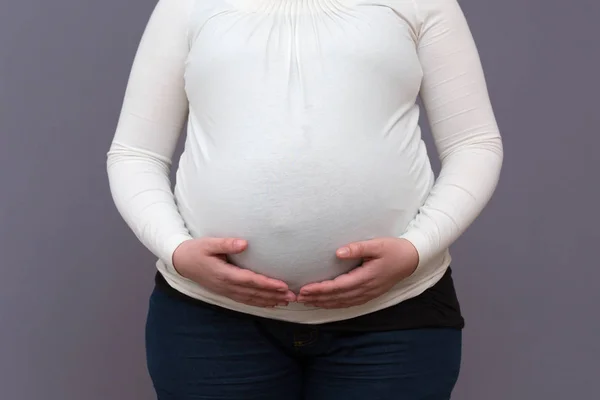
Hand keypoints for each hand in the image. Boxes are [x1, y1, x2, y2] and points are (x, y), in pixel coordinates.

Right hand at [172, 238, 295, 306]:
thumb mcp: (209, 243)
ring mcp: (226, 291)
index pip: (251, 280)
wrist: (181, 262)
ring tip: (286, 302)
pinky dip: (259, 303)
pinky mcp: (226, 292)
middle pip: (255, 293)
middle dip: (274, 295)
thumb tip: (244, 243)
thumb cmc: (196, 250)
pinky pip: (245, 300)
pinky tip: (270, 303)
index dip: (268, 284)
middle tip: (293, 297)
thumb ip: (226, 244)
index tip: (283, 286)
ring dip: (270, 301)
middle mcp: (227, 286)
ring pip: (252, 299)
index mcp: (224, 274)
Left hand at [296, 238, 418, 308]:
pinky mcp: (369, 294)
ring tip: (306, 302)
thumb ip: (357, 248)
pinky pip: (348, 303)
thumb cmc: (394, 249)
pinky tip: (325, 303)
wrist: (412, 259)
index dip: (320, 289)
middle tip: (297, 298)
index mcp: (366, 277)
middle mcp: (366, 289)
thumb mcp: (377, 244)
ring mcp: (368, 294)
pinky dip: (334, 304)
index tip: (304, 289)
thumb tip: (337, 252)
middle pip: (336, 297)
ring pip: (341, 303)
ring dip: (323, 303)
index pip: (337, 286)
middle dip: (316, 298)